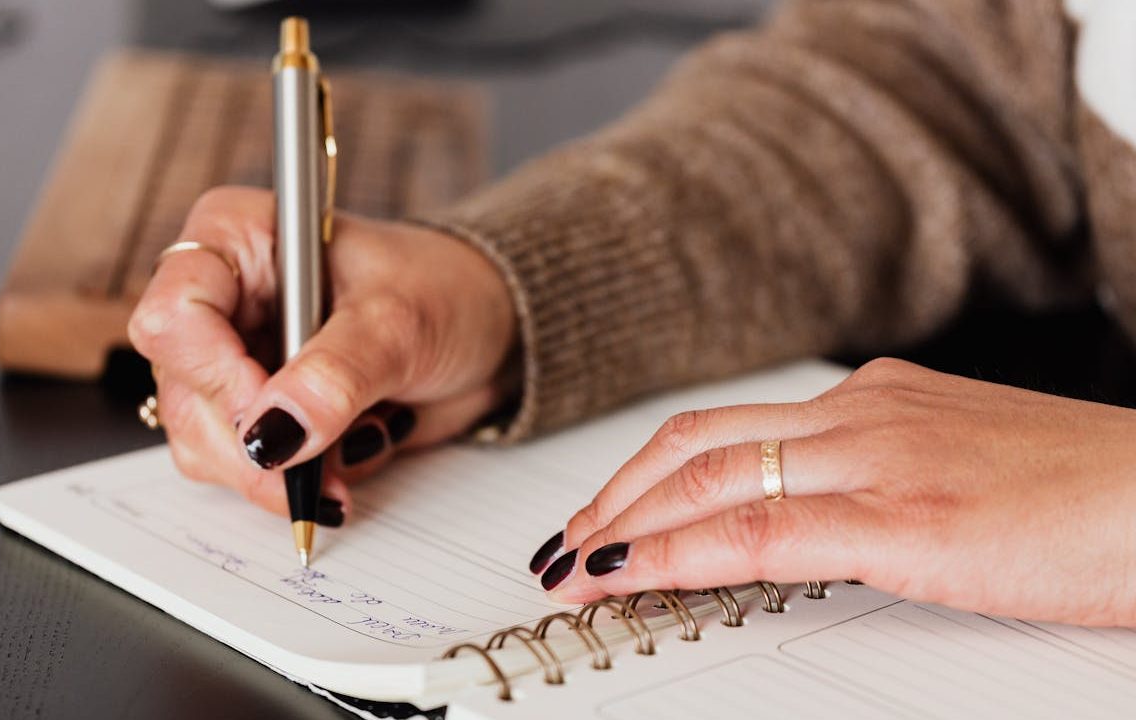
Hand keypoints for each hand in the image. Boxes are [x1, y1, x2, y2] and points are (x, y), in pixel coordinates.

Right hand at [128, 186, 516, 518]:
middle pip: (184, 393)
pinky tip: (351, 453)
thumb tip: (274, 434)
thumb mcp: (398, 323)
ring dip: (277, 472)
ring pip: (205, 443)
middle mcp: (223, 299)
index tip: (276, 420)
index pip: (175, 313)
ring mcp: (236, 361)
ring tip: (353, 451)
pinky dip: (299, 481)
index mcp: (238, 240)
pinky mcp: (262, 413)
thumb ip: (335, 375)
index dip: (216, 376)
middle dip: (251, 446)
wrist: (490, 330)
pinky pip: (246, 470)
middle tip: (314, 470)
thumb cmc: (446, 291)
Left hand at [535, 359, 1135, 626]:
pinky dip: (675, 551)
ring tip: (575, 565)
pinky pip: (757, 530)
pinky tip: (629, 574)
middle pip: (695, 443)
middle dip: (615, 495)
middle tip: (565, 541)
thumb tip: (819, 519)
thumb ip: (883, 482)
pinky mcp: (903, 518)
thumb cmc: (1090, 494)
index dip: (648, 473)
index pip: (728, 430)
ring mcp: (877, 459)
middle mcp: (863, 415)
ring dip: (624, 523)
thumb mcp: (962, 472)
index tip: (607, 513)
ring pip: (708, 479)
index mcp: (876, 402)